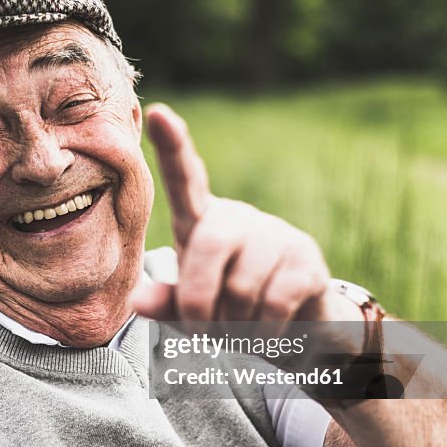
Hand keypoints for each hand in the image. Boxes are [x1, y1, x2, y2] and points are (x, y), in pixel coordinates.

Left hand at [131, 103, 355, 326]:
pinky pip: (273, 303)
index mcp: (202, 222)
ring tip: (239, 329)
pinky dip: (263, 332)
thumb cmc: (229, 312)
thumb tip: (138, 301)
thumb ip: (166, 303)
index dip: (172, 147)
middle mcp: (239, 219)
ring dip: (233, 324)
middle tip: (201, 333)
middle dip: (198, 302)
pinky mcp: (307, 260)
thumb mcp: (191, 310)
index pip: (184, 179)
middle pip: (209, 246)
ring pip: (240, 285)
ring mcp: (277, 235)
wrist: (294, 330)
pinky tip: (268, 332)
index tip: (158, 113)